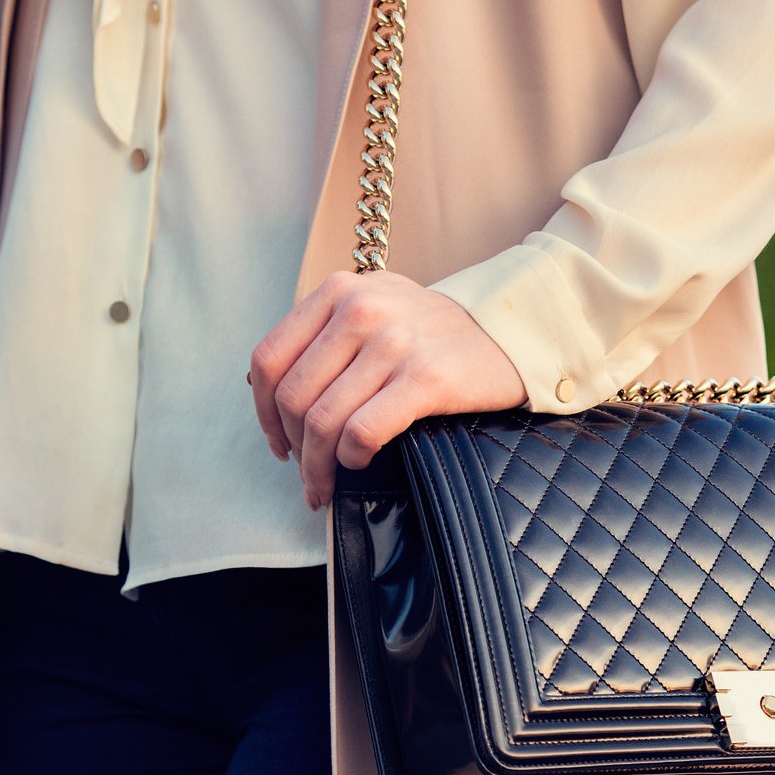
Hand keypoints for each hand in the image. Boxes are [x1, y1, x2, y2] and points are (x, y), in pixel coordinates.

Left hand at [250, 271, 526, 510]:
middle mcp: (360, 309)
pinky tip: (359, 462)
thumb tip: (277, 399)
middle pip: (293, 397)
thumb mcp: (375, 306)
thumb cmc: (436, 333)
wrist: (511, 332)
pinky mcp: (425, 378)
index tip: (279, 441)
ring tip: (327, 484)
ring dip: (318, 466)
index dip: (263, 412)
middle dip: (295, 448)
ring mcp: (393, 343)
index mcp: (338, 290)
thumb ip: (327, 334)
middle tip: (308, 473)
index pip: (269, 359)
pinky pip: (363, 431)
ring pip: (323, 420)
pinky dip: (351, 457)